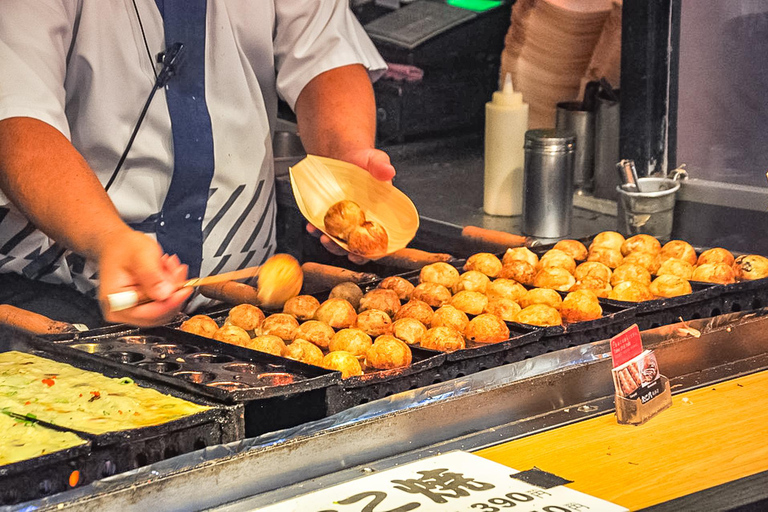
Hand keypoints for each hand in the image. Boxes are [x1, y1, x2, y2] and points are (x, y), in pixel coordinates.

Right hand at [96, 229, 191, 326]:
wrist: (118, 243)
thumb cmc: (123, 246)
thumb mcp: (141, 255)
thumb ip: (152, 276)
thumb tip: (165, 295)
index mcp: (116, 301)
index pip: (148, 314)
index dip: (170, 303)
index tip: (185, 290)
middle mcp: (122, 310)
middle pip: (159, 313)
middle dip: (173, 292)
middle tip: (177, 271)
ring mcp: (132, 309)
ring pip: (164, 307)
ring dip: (172, 287)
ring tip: (170, 266)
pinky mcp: (141, 305)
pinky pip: (163, 302)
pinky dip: (170, 287)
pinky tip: (167, 271)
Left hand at [307, 147, 395, 263]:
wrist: (342, 155)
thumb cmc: (363, 160)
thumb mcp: (374, 159)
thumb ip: (381, 166)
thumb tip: (388, 172)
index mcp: (381, 213)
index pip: (381, 238)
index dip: (374, 251)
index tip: (362, 255)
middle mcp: (363, 220)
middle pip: (358, 244)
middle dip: (348, 251)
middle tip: (340, 249)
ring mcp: (346, 220)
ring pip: (339, 240)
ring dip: (331, 243)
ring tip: (323, 237)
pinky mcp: (330, 216)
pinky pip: (323, 227)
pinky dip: (316, 229)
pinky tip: (311, 226)